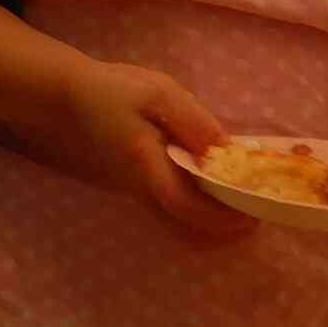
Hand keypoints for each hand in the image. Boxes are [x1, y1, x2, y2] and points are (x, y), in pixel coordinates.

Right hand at [27, 62, 251, 245]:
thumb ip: (195, 124)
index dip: (225, 216)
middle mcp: (144, 192)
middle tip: (257, 213)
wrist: (70, 100)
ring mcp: (141, 195)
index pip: (188, 208)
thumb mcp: (159, 94)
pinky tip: (219, 192)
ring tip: (244, 205)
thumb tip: (231, 152)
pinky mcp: (141, 190)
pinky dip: (203, 215)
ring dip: (216, 227)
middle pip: (188, 234)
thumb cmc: (114, 92)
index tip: (256, 208)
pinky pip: (176, 216)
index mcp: (147, 168)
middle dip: (226, 233)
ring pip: (182, 230)